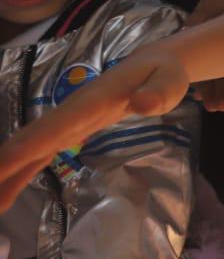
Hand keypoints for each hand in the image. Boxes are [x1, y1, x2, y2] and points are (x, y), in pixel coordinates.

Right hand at [0, 53, 189, 210]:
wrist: (154, 63)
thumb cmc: (163, 74)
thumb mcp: (171, 81)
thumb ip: (160, 92)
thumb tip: (144, 104)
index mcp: (93, 100)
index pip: (59, 124)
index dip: (31, 143)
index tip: (4, 163)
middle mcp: (72, 111)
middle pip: (33, 139)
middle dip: (5, 164)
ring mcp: (68, 122)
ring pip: (31, 149)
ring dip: (7, 174)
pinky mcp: (69, 131)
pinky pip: (39, 154)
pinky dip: (21, 173)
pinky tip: (6, 195)